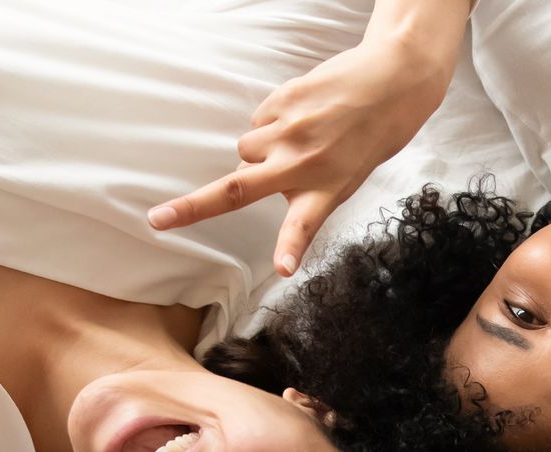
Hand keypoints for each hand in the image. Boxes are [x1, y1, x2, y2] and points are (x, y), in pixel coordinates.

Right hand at [147, 30, 454, 274]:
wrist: (392, 83)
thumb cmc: (369, 139)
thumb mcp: (344, 180)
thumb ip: (300, 189)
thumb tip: (250, 180)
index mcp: (325, 192)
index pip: (303, 228)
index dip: (289, 248)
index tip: (282, 270)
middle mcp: (303, 165)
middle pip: (236, 189)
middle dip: (191, 207)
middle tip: (158, 219)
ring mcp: (289, 132)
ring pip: (245, 151)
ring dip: (257, 152)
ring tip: (296, 141)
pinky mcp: (282, 102)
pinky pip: (256, 122)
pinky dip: (269, 125)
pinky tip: (300, 118)